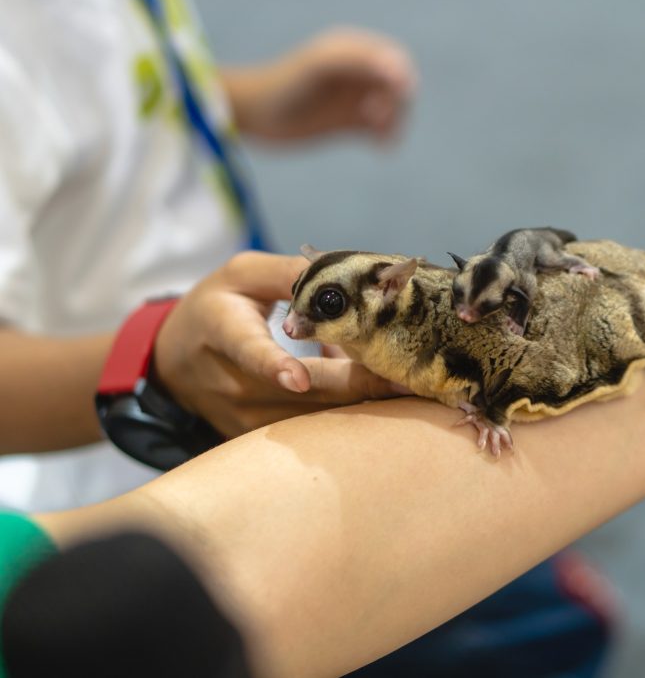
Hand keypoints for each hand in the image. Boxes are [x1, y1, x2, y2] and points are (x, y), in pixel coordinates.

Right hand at [153, 252, 405, 436]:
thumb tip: (348, 279)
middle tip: (404, 378)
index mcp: (222, 330)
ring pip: (312, 417)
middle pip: (300, 391)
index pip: (248, 351)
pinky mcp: (255, 439)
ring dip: (359, 403)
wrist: (174, 361)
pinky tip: (380, 402)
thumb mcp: (242, 274)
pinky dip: (344, 417)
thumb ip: (291, 273)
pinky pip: (309, 431)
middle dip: (355, 384)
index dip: (274, 365)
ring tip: (404, 390)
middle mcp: (230, 381)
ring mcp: (242, 417)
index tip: (297, 378)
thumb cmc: (218, 306)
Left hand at [223, 28, 415, 142]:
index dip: (401, 80)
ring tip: (382, 139)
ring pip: (392, 110)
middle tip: (378, 120)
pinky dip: (386, 138)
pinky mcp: (347, 123)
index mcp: (353, 51)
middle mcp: (357, 73)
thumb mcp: (321, 67)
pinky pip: (379, 130)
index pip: (396, 61)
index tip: (396, 98)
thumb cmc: (284, 86)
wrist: (253, 115)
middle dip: (397, 105)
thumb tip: (402, 73)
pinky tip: (381, 149)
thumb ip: (359, 62)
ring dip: (395, 124)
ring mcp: (353, 99)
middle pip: (398, 87)